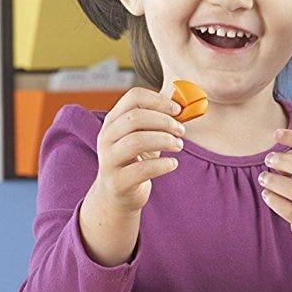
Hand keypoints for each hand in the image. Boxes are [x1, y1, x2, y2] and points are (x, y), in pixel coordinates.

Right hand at [90, 87, 184, 214]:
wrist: (118, 194)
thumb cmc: (136, 160)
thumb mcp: (144, 136)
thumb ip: (159, 120)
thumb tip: (185, 104)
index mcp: (113, 121)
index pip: (133, 97)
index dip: (159, 100)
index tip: (178, 110)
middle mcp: (106, 137)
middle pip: (135, 118)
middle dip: (165, 121)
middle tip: (181, 130)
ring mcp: (109, 160)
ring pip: (136, 141)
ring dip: (165, 140)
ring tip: (178, 145)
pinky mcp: (117, 181)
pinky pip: (142, 169)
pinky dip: (163, 164)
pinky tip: (173, 164)